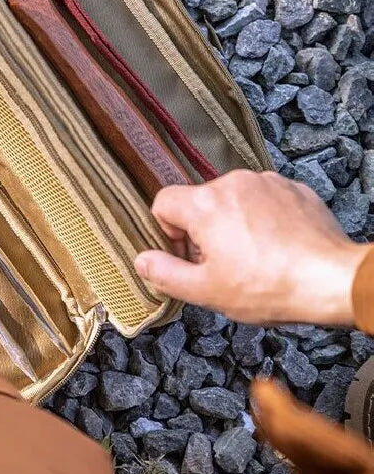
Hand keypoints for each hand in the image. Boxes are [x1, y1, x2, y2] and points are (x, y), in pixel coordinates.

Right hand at [134, 170, 368, 325]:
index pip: (163, 203)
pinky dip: (262, 219)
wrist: (332, 280)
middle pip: (199, 203)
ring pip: (231, 200)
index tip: (188, 256)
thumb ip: (165, 273)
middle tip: (223, 265)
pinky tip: (275, 247)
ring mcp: (265, 182)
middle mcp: (232, 183)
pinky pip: (262, 199)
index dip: (168, 232)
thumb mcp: (206, 291)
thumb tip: (142, 260)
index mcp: (204, 204)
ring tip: (253, 258)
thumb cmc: (268, 287)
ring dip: (233, 224)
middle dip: (203, 231)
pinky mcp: (292, 188)